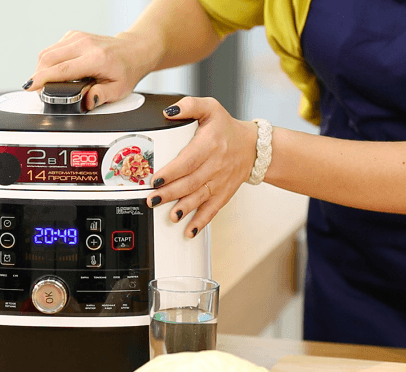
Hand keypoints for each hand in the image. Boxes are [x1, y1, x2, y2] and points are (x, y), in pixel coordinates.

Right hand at [24, 31, 156, 109]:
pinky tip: (56, 71)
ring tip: (46, 83)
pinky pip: (53, 49)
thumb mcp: (119, 90)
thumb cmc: (126, 70)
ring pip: (47, 52)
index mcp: (96, 58)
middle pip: (49, 58)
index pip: (63, 69)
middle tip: (38, 91)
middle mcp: (85, 44)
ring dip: (41, 69)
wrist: (133, 51)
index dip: (43, 78)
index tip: (31, 87)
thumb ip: (102, 96)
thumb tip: (87, 101)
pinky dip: (49, 61)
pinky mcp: (73, 35)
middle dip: (38, 75)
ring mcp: (78, 37)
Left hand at [148, 97, 257, 237]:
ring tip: (170, 216)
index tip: (156, 178)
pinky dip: (201, 222)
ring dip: (184, 209)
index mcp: (210, 144)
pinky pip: (212, 210)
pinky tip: (189, 231)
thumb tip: (168, 112)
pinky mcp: (223, 194)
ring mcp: (220, 182)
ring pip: (200, 198)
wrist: (253, 147)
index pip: (189, 160)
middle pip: (191, 182)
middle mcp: (216, 165)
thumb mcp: (211, 108)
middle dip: (170, 193)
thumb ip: (189, 105)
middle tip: (153, 199)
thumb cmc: (227, 128)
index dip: (172, 171)